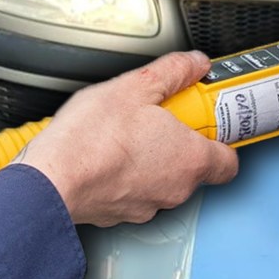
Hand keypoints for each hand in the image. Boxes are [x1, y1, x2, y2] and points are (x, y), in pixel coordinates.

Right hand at [15, 51, 238, 226]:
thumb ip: (174, 72)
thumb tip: (194, 64)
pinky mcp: (118, 214)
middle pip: (194, 167)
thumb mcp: (136, 86)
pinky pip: (132, 192)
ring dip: (151, 159)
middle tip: (160, 118)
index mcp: (190, 159)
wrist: (50, 180)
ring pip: (162, 180)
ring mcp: (146, 206)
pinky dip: (125, 175)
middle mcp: (175, 189)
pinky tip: (106, 153)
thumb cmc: (91, 139)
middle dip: (180, 141)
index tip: (208, 119)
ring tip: (126, 133)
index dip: (221, 138)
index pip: (229, 160)